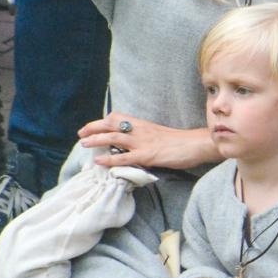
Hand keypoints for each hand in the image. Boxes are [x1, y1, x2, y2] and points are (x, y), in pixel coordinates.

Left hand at [78, 113, 218, 169]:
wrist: (196, 144)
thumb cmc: (180, 142)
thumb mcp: (159, 134)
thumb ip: (145, 137)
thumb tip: (133, 143)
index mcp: (143, 124)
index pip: (118, 117)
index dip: (102, 121)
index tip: (92, 126)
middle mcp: (140, 130)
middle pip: (112, 124)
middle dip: (94, 128)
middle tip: (81, 134)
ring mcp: (143, 143)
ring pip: (114, 138)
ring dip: (96, 140)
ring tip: (83, 143)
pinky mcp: (147, 156)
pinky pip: (124, 157)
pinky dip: (109, 158)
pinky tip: (99, 160)